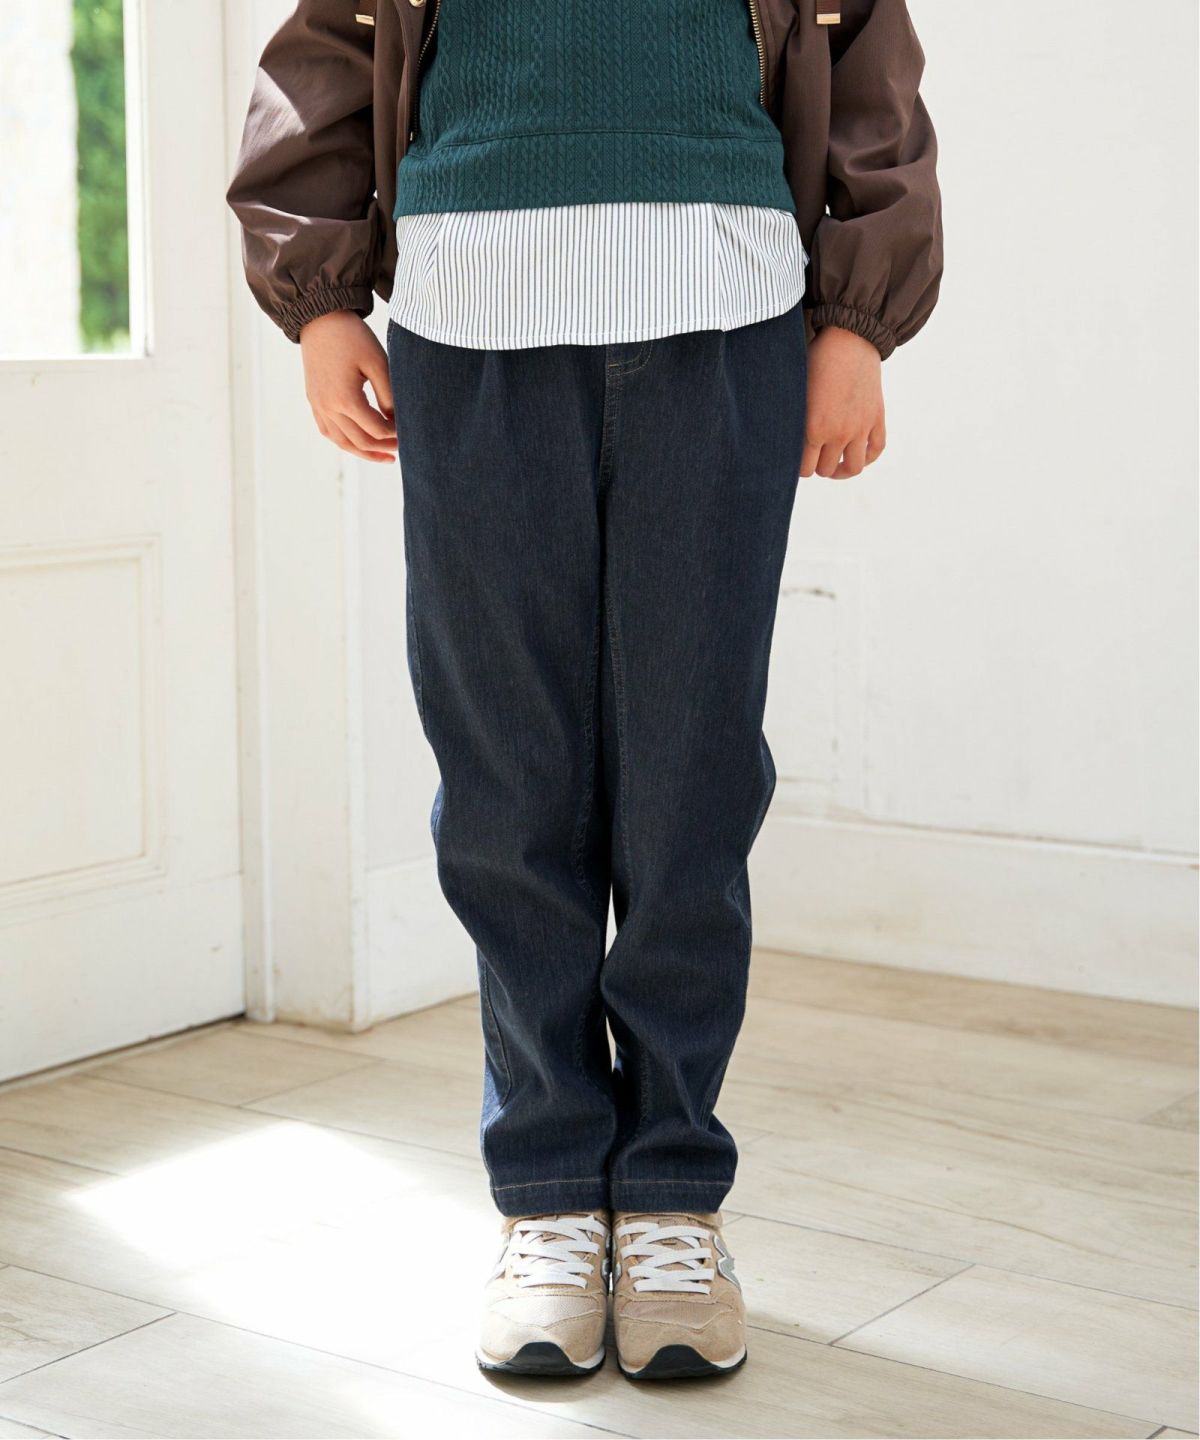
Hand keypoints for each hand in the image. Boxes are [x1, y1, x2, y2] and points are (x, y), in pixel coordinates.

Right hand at [299, 310, 395, 463]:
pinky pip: (329, 431)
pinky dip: (346, 441)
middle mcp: (328, 408)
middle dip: (384, 447)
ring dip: (365, 452)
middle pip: (360, 441)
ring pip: (343, 442)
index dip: (395, 434)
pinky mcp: (314, 401)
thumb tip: (397, 423)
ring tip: (385, 456)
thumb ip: (389, 396)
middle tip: (403, 447)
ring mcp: (318, 406)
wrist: (320, 320)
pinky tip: (361, 443)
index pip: (377, 430)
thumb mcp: (379, 363)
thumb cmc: (353, 338)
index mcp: (345, 400)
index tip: (409, 430)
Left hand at [800, 326, 885, 479]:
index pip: (804, 469)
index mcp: (813, 428)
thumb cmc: (815, 359)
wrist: (850, 338)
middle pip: (826, 470)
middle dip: (817, 466)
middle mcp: (838, 433)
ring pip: (853, 467)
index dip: (798, 467)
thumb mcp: (795, 389)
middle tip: (812, 457)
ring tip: (834, 465)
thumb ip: (790, 418)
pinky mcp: (876, 418)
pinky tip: (856, 455)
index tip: (796, 459)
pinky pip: (876, 450)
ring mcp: (860, 427)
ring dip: (842, 471)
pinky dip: (867, 458)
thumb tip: (778, 439)